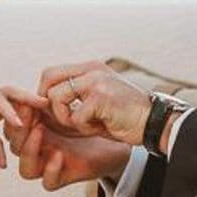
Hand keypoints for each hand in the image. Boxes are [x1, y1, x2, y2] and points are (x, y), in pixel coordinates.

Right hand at [2, 102, 132, 190]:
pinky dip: (50, 170)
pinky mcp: (62, 178)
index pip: (14, 124)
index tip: (26, 99)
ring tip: (40, 131)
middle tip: (28, 112)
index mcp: (35, 129)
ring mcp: (48, 165)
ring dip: (28, 149)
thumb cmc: (94, 113)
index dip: (15, 112)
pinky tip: (59, 155)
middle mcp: (37, 149)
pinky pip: (48, 182)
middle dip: (18, 128)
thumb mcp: (74, 100)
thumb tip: (42, 80)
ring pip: (25, 168)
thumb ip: (57, 94)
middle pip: (14, 145)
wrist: (119, 132)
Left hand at [35, 61, 152, 146]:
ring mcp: (96, 81)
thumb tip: (43, 107)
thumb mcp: (96, 100)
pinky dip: (83, 127)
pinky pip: (75, 116)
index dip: (44, 93)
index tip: (53, 112)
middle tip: (62, 120)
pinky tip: (99, 128)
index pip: (52, 72)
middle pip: (48, 79)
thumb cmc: (124, 117)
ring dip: (65, 118)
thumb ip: (74, 98)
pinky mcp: (101, 97)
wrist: (153, 122)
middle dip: (49, 104)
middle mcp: (92, 69)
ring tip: (84, 125)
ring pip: (56, 97)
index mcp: (90, 68)